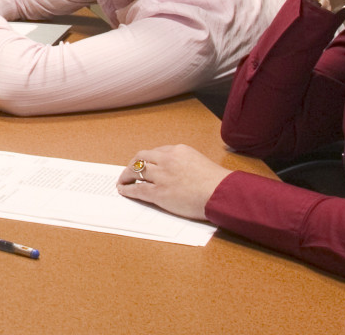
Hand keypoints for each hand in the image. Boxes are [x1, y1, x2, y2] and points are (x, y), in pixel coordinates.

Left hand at [114, 144, 231, 220]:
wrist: (221, 193)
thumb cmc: (217, 182)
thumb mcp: (199, 162)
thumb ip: (185, 163)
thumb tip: (177, 172)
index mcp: (178, 150)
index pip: (156, 152)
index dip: (148, 159)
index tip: (144, 164)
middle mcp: (167, 160)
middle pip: (142, 158)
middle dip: (133, 164)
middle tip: (129, 170)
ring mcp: (161, 176)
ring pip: (136, 171)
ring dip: (126, 175)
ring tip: (123, 180)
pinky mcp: (159, 192)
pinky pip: (137, 190)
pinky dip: (128, 190)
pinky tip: (124, 190)